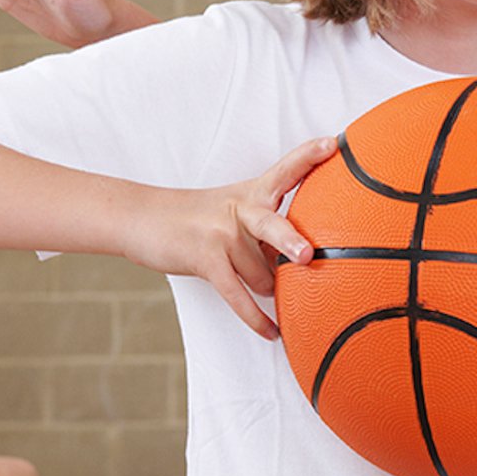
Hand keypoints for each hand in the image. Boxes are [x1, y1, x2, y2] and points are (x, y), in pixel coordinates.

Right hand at [122, 137, 336, 339]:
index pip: (286, 169)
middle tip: (306, 256)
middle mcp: (240, 210)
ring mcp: (221, 235)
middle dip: (290, 242)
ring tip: (269, 289)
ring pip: (263, 276)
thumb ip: (269, 223)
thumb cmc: (200, 217)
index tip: (334, 143)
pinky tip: (272, 332)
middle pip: (273, 226)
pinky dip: (256, 317)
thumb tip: (306, 257)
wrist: (142, 218)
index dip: (310, 156)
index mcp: (253, 193)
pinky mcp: (205, 260)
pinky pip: (237, 296)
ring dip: (269, 288)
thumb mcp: (235, 207)